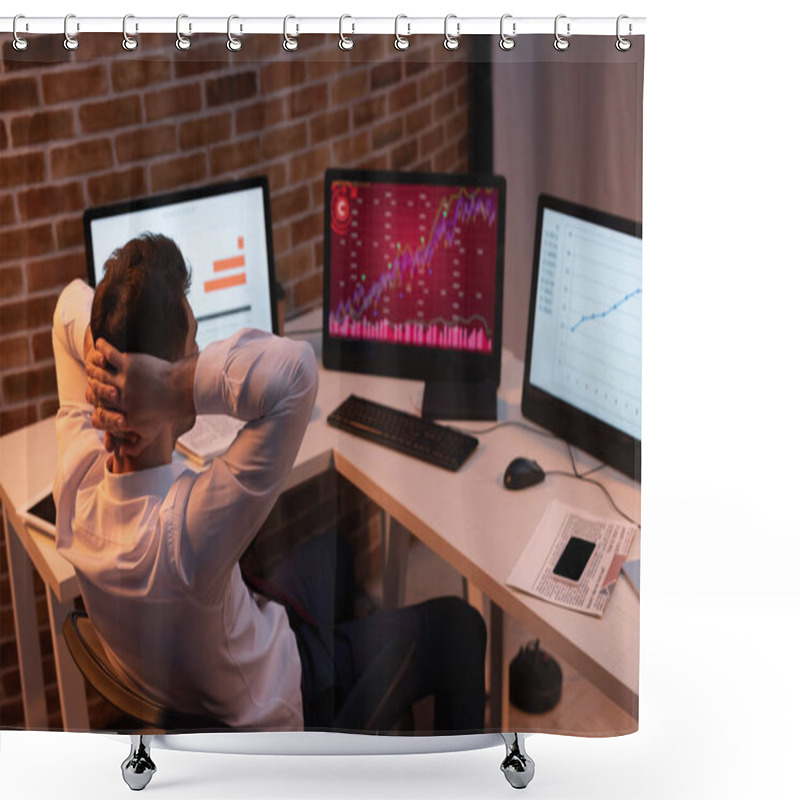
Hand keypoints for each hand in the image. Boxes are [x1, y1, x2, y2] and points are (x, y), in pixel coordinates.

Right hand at [85, 339, 195, 454]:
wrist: (182, 390)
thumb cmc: (166, 411)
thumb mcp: (151, 432)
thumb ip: (136, 445)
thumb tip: (123, 453)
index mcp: (121, 416)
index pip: (98, 417)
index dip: (95, 409)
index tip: (97, 403)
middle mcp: (119, 399)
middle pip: (93, 393)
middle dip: (93, 388)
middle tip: (95, 380)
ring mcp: (122, 380)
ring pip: (98, 373)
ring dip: (94, 367)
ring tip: (96, 362)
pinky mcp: (128, 364)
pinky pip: (109, 354)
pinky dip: (103, 347)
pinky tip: (101, 343)